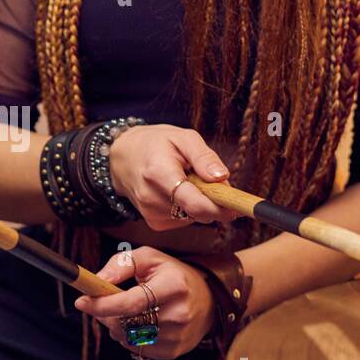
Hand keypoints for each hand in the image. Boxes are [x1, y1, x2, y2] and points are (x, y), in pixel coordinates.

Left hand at [73, 246, 216, 359]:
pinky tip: (138, 324)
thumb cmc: (172, 275)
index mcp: (174, 286)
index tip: (81, 301)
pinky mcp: (174, 351)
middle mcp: (179, 313)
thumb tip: (97, 280)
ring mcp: (178, 336)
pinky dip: (129, 338)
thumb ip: (122, 264)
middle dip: (105, 314)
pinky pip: (138, 349)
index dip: (103, 304)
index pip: (132, 302)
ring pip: (128, 338)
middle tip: (102, 302)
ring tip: (126, 311)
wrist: (207, 299)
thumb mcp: (150, 258)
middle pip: (126, 323)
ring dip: (116, 326)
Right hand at [107, 124, 239, 229]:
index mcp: (159, 173)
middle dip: (213, 200)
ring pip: (194, 217)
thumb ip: (203, 156)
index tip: (238, 207)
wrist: (121, 158)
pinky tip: (175, 192)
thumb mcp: (181, 137)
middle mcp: (152, 198)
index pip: (194, 203)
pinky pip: (184, 220)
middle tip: (209, 180)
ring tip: (184, 181)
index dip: (220, 208)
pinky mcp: (154, 223)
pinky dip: (187, 208)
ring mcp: (151, 213)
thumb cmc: (154, 144)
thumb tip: (222, 177)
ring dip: (199, 202)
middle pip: (198, 212)